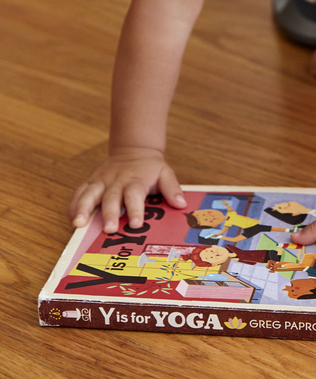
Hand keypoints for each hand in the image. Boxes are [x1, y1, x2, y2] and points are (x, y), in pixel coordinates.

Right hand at [69, 147, 185, 232]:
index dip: (135, 209)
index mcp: (136, 180)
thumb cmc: (150, 167)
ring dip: (83, 208)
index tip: (135, 223)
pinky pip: (79, 192)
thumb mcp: (165, 173)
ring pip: (90, 194)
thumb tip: (181, 204)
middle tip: (109, 229)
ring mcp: (102, 181)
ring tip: (78, 224)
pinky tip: (71, 218)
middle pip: (111, 197)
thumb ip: (172, 188)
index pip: (135, 194)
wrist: (133, 148)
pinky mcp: (91, 182)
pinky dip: (74, 205)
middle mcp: (117, 181)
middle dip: (109, 213)